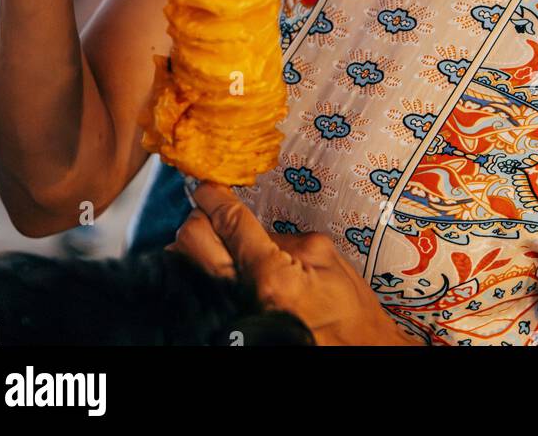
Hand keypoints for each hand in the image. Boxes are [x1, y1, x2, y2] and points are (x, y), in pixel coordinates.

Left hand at [171, 182, 424, 346]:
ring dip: (197, 247)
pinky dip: (203, 271)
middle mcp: (242, 296)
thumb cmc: (348, 311)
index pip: (229, 222)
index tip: (207, 184)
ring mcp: (231, 314)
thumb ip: (283, 237)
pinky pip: (202, 287)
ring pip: (185, 265)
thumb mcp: (325, 258)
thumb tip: (252, 226)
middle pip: (191, 241)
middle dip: (200, 218)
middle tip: (215, 212)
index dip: (213, 196)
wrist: (352, 352)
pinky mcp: (228, 326)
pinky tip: (220, 266)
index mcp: (271, 275)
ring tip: (217, 241)